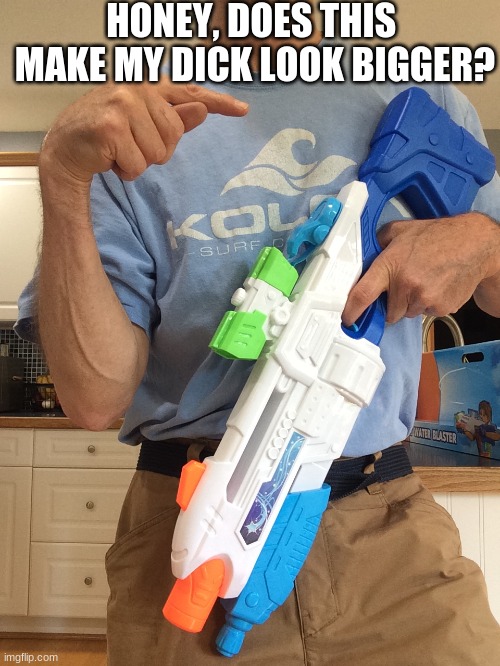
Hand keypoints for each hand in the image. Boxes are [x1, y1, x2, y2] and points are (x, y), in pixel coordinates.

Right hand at [40, 78, 248, 183]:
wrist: (66, 146)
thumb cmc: (107, 134)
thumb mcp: (143, 124)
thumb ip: (174, 117)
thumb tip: (202, 110)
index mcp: (148, 87)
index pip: (190, 93)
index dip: (219, 103)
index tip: (243, 111)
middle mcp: (137, 90)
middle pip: (175, 136)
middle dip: (156, 151)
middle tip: (131, 146)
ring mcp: (123, 106)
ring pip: (158, 154)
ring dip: (140, 163)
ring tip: (119, 151)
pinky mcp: (112, 128)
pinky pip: (139, 165)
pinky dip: (126, 171)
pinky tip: (109, 159)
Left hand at [342, 212, 498, 325]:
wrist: (475, 244)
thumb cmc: (437, 236)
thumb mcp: (400, 231)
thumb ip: (378, 243)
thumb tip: (363, 256)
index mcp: (390, 265)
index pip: (363, 294)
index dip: (352, 310)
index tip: (347, 319)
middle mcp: (405, 285)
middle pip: (389, 312)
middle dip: (393, 303)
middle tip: (405, 284)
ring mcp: (424, 298)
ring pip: (408, 313)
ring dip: (412, 303)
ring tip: (424, 280)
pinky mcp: (440, 308)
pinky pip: (426, 313)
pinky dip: (429, 304)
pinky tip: (437, 285)